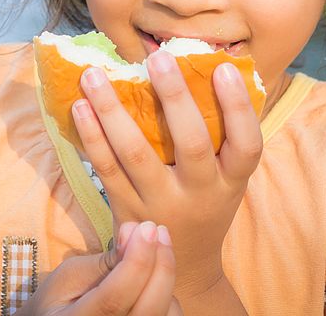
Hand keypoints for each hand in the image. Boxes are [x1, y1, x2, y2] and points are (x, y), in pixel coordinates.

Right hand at [18, 221, 181, 315]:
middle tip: (158, 230)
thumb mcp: (71, 274)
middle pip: (148, 309)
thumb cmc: (61, 297)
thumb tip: (136, 230)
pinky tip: (152, 279)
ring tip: (150, 253)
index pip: (114, 298)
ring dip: (163, 278)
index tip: (147, 227)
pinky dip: (168, 295)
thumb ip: (105, 260)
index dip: (136, 262)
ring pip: (165, 312)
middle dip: (160, 266)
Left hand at [72, 51, 263, 297]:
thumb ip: (224, 134)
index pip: (246, 145)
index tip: (223, 69)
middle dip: (174, 97)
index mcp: (231, 181)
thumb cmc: (208, 203)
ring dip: (113, 111)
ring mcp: (160, 204)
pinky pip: (106, 170)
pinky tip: (80, 107)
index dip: (238, 107)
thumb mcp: (228, 177)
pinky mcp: (126, 209)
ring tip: (95, 74)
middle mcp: (200, 194)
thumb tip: (218, 63)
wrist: (182, 267)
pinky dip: (91, 137)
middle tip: (158, 57)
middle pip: (191, 143)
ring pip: (136, 154)